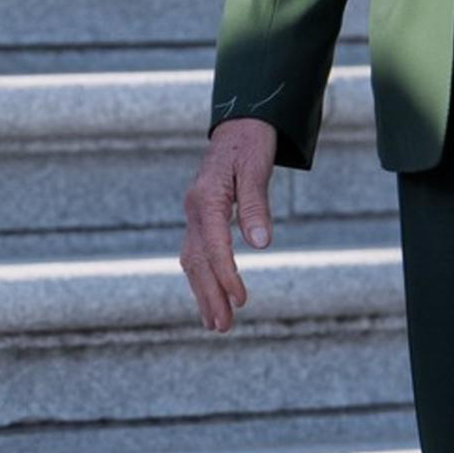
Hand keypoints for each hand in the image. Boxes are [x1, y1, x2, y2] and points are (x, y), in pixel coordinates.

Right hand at [181, 118, 279, 331]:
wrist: (240, 125)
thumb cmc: (251, 144)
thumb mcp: (257, 169)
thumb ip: (256, 206)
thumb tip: (261, 245)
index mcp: (205, 198)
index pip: (213, 245)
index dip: (226, 274)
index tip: (241, 300)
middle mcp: (194, 209)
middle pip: (197, 260)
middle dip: (209, 295)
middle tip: (222, 327)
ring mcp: (194, 214)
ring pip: (192, 260)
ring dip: (204, 293)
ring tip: (216, 323)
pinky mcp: (200, 218)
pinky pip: (196, 253)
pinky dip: (202, 277)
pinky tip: (210, 296)